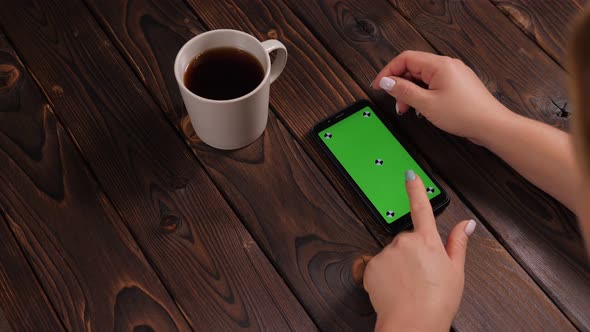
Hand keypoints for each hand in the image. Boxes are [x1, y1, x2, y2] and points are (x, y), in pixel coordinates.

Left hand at [363, 170, 476, 331]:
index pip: (421, 207)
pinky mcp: (371, 266)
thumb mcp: (456, 271)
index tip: (409, 173)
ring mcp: (386, 253)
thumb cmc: (437, 302)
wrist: (413, 324)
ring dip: (398, 266)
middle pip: (407, 240)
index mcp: (427, 240)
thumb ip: (458, 243)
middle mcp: (405, 242)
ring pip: (392, 254)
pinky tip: (395, 289)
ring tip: (408, 286)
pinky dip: (384, 276)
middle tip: (421, 276)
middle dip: (412, 254)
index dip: (415, 188)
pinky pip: (378, 267)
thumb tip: (467, 224)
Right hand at [371, 51, 512, 143]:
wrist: (491, 125)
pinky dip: (423, 95)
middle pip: (413, 68)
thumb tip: (386, 82)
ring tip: (408, 110)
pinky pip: (433, 85)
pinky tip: (422, 109)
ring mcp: (453, 74)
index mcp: (439, 65)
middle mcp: (447, 65)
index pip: (405, 59)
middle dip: (400, 85)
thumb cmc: (464, 114)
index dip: (388, 71)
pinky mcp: (458, 85)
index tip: (378, 86)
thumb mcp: (426, 104)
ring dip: (411, 92)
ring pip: (423, 78)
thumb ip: (403, 91)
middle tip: (396, 103)